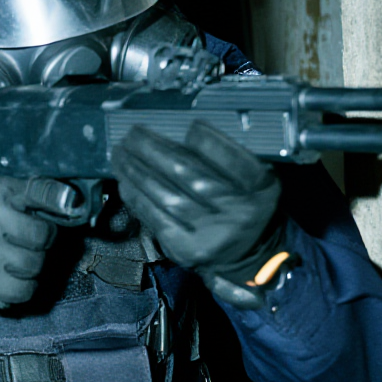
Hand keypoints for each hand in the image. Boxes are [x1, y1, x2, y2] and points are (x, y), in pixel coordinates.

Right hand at [0, 175, 87, 305]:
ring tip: (13, 257)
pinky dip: (23, 286)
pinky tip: (11, 276)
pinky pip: (23, 291)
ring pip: (35, 266)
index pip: (37, 192)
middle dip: (39, 240)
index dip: (58, 198)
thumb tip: (67, 199)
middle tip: (23, 238)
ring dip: (31, 265)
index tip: (71, 201)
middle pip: (43, 237)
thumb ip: (23, 194)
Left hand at [115, 121, 290, 307]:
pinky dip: (136, 196)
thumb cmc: (245, 204)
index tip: (189, 126)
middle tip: (134, 134)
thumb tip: (180, 133)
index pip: (233, 160)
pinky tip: (125, 180)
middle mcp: (237, 213)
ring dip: (136, 171)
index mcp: (260, 188)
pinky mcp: (186, 248)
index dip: (208, 141)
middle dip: (154, 150)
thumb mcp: (256, 177)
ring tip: (121, 153)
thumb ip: (229, 155)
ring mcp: (210, 234)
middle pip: (189, 175)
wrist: (248, 255)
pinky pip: (154, 217)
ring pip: (165, 195)